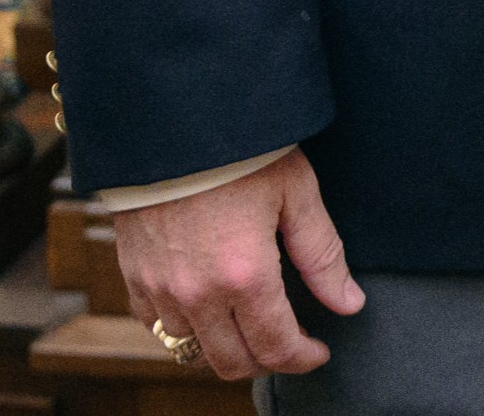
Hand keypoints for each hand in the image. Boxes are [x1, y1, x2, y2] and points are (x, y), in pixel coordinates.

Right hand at [114, 149, 363, 382]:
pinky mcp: (133, 277)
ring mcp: (159, 290)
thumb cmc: (245, 150)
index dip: (302, 358)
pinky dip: (185, 330)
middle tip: (291, 342)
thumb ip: (322, 255)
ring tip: (252, 325)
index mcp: (244, 276)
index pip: (275, 346)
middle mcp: (196, 295)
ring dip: (225, 348)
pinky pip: (157, 327)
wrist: (176, 122)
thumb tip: (349, 303)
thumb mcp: (297, 192)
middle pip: (232, 362)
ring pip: (192, 351)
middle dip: (267, 361)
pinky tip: (208, 309)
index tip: (319, 352)